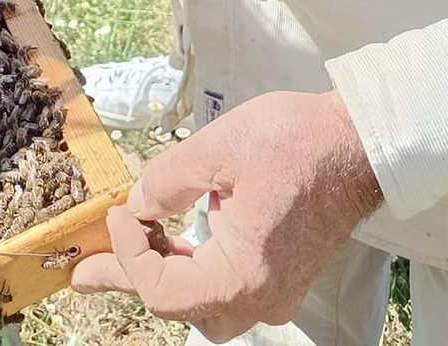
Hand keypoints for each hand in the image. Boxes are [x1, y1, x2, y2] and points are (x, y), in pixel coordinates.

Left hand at [71, 91, 383, 341]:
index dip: (129, 253)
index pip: (162, 289)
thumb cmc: (299, 142)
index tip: (120, 213)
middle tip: (86, 270)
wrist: (361, 142)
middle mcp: (261, 296)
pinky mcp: (281, 277)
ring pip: (201, 305)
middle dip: (131, 278)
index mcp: (244, 275)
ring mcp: (275, 291)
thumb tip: (139, 206)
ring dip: (162, 276)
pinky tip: (171, 239)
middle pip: (178, 305)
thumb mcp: (216, 149)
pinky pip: (225, 289)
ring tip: (128, 247)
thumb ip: (165, 182)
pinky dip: (192, 269)